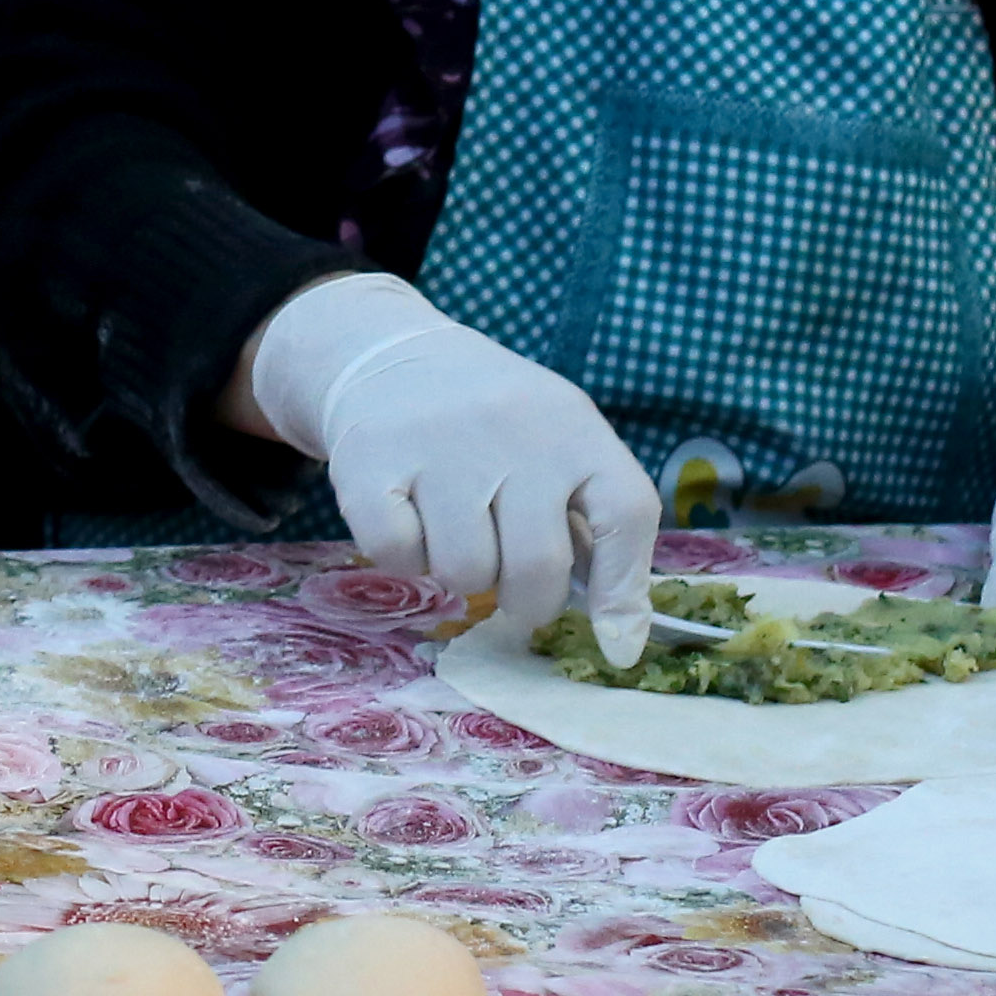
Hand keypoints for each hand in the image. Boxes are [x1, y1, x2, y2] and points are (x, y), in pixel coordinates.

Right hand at [240, 271, 659, 651]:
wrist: (387, 356)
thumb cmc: (492, 422)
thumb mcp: (557, 446)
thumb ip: (592, 526)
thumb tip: (620, 634)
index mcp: (573, 427)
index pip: (626, 511)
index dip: (625, 587)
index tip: (616, 640)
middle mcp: (512, 430)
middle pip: (537, 568)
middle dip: (527, 601)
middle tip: (509, 581)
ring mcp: (438, 444)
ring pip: (465, 573)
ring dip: (462, 574)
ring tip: (455, 532)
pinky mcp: (369, 462)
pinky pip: (397, 557)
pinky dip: (404, 558)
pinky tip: (408, 518)